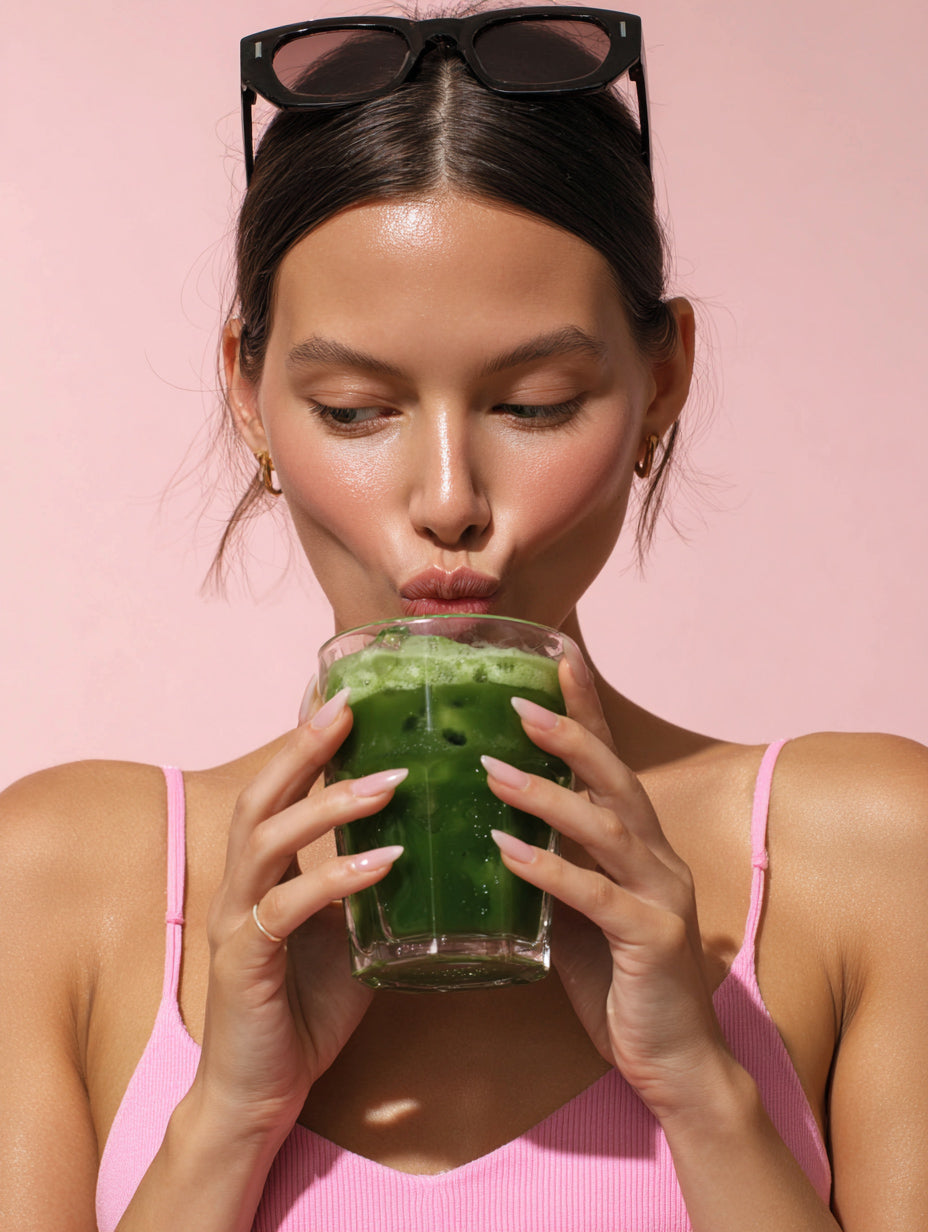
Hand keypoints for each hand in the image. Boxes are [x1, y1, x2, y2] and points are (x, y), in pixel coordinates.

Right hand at [195, 688, 405, 1139]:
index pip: (281, 790)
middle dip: (305, 746)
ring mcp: (237, 921)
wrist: (259, 1093)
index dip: (308, 742)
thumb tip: (437, 847)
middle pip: (263, 795)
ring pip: (268, 839)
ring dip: (329, 804)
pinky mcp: (244, 963)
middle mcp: (243, 884)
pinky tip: (383, 863)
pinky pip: (287, 909)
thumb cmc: (306, 1007)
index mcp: (266, 872)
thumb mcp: (350, 934)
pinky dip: (336, 880)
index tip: (347, 694)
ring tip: (389, 781)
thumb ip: (375, 889)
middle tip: (351, 705)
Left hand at [484, 661, 730, 1121]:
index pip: (609, 763)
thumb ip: (550, 868)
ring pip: (606, 826)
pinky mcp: (653, 938)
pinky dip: (550, 870)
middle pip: (615, 777)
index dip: (584, 709)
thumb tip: (491, 828)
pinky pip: (596, 895)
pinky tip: (508, 851)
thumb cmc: (619, 982)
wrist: (674, 1062)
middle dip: (568, 732)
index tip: (555, 659)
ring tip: (493, 771)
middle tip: (516, 701)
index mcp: (638, 844)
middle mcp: (656, 856)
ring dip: (548, 795)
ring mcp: (661, 894)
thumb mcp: (575, 913)